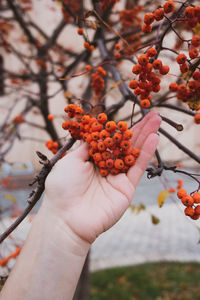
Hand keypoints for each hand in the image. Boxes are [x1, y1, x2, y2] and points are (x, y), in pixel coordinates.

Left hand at [44, 112, 160, 243]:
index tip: (126, 117)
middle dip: (138, 129)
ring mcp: (117, 178)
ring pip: (134, 154)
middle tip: (151, 114)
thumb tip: (96, 132)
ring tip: (157, 120)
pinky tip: (154, 138)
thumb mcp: (70, 160)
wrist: (66, 218)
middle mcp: (106, 168)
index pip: (109, 141)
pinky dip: (146, 153)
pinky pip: (138, 168)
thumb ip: (86, 146)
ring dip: (146, 137)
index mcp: (91, 160)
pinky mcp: (126, 188)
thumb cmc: (62, 188)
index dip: (118, 129)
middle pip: (124, 145)